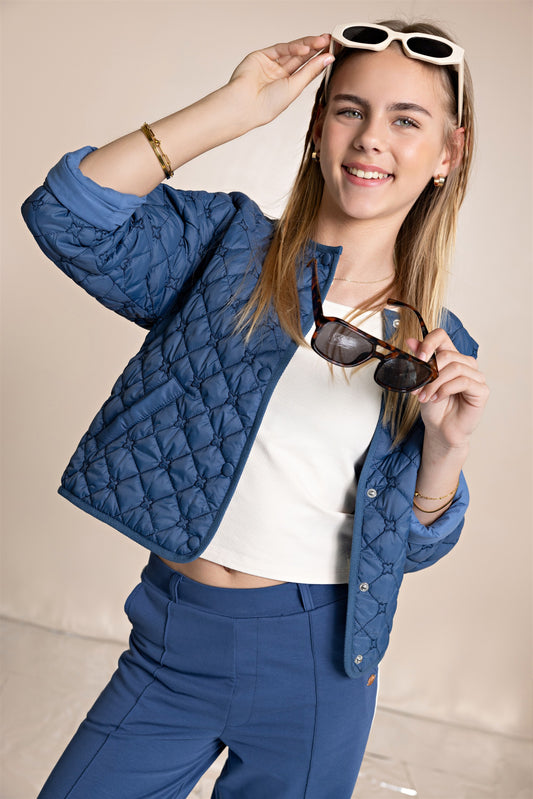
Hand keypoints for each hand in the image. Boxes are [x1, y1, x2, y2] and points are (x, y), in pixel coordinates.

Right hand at [228, 35, 333, 126]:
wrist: (245, 105)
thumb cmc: (266, 105)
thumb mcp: (295, 87)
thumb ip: (311, 71)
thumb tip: (327, 59)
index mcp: (287, 86)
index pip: (306, 69)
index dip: (319, 60)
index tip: (332, 52)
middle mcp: (279, 75)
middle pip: (300, 58)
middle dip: (315, 49)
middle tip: (329, 41)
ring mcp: (270, 65)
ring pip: (291, 50)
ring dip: (307, 45)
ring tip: (321, 41)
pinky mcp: (261, 56)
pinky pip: (280, 49)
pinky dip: (293, 47)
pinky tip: (305, 48)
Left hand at [408, 330, 488, 451]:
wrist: (440, 428)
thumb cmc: (433, 406)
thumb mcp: (421, 381)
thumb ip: (419, 362)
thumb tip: (410, 341)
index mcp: (450, 357)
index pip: (442, 336)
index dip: (429, 342)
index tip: (418, 358)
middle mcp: (465, 364)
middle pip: (448, 354)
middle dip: (429, 372)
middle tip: (417, 388)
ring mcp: (476, 376)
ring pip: (455, 368)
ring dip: (435, 383)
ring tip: (425, 397)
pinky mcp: (482, 390)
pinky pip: (464, 382)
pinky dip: (446, 389)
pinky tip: (437, 398)